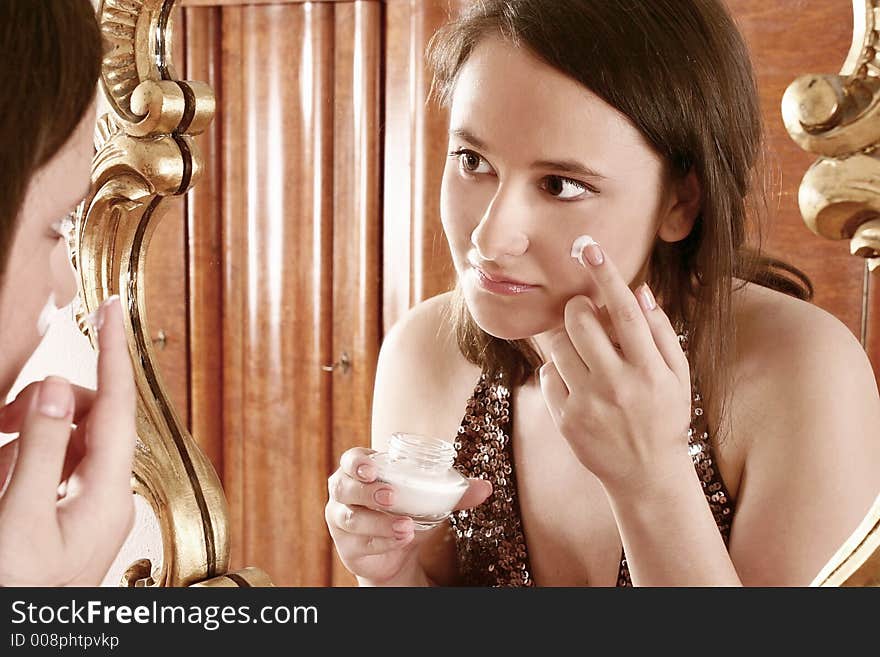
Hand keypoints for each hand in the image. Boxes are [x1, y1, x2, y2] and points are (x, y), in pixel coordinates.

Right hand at [0, 296, 136, 585]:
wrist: (23, 635)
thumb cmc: (19, 588)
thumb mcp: (18, 518)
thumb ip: (40, 448)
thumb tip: (56, 387)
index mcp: (107, 492)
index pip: (117, 406)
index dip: (114, 352)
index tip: (113, 307)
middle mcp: (107, 493)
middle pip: (83, 420)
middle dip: (39, 413)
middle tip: (0, 426)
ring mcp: (90, 506)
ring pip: (58, 444)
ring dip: (19, 449)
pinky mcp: (70, 516)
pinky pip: (46, 472)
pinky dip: (17, 471)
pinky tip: (1, 495)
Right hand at [326, 446, 491, 585]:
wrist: (397, 550)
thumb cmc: (406, 510)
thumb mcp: (428, 499)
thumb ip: (455, 493)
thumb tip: (486, 487)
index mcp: (361, 471)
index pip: (350, 459)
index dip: (357, 462)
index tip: (372, 467)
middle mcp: (345, 493)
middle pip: (343, 486)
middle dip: (366, 490)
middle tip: (391, 496)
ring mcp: (341, 520)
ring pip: (350, 518)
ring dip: (379, 522)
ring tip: (406, 526)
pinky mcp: (346, 547)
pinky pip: (359, 543)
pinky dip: (382, 541)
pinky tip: (401, 539)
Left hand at [539, 238, 691, 495]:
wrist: (647, 476)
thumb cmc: (665, 417)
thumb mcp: (677, 376)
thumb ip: (660, 332)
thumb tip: (640, 291)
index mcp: (649, 369)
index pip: (623, 311)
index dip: (605, 275)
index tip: (589, 248)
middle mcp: (617, 385)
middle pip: (579, 321)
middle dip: (577, 307)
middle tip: (584, 313)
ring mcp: (588, 404)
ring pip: (557, 345)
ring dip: (565, 338)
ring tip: (583, 352)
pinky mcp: (566, 420)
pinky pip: (548, 375)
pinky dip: (558, 370)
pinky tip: (577, 383)